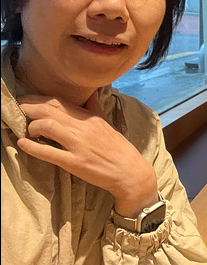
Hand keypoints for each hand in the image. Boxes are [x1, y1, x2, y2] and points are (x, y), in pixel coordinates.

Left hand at [16, 93, 157, 216]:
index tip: (27, 101)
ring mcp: (78, 145)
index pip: (59, 101)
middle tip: (19, 111)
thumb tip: (91, 93)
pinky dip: (32, 147)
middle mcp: (83, 127)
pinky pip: (49, 153)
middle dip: (29, 108)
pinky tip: (22, 143)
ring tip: (28, 131)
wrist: (129, 171)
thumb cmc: (118, 149)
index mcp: (89, 117)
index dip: (38, 99)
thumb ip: (95, 108)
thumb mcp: (107, 124)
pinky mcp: (74, 162)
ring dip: (31, 126)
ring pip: (47, 125)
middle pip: (49, 110)